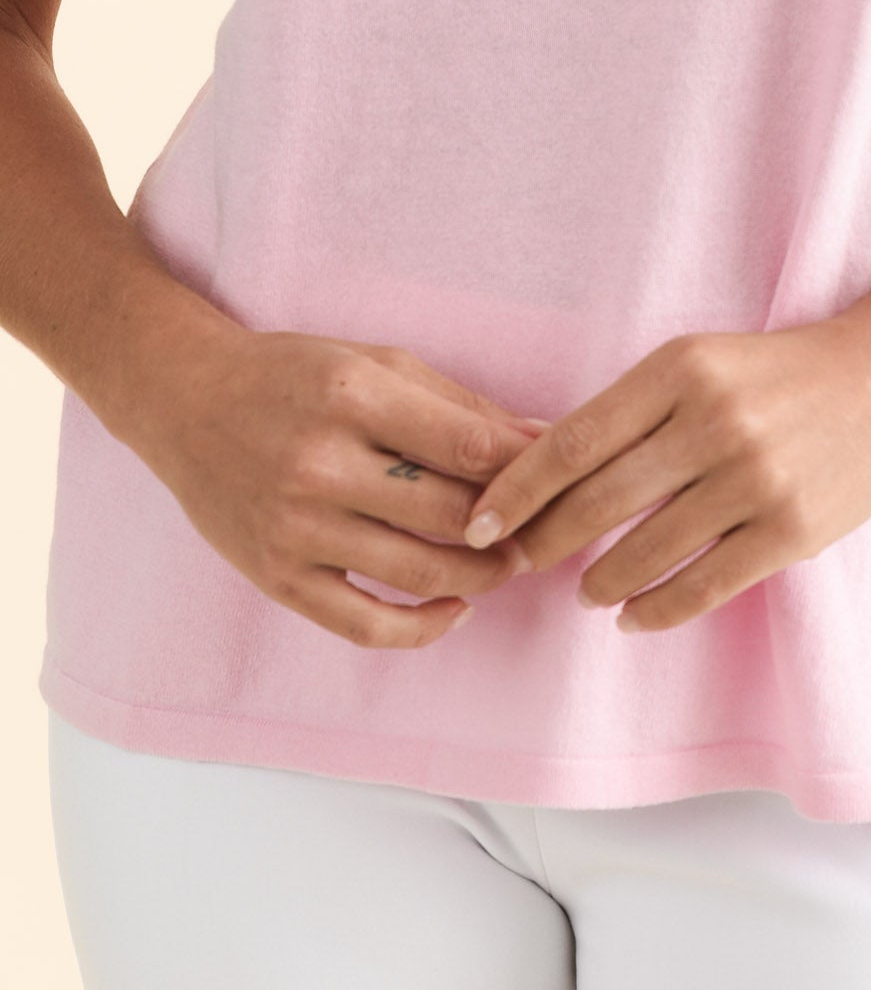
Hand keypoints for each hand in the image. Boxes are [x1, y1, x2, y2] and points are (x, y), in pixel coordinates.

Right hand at [125, 322, 547, 649]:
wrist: (187, 401)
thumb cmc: (296, 374)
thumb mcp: (378, 363)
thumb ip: (460, 406)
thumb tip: (544, 438)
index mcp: (352, 396)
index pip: (466, 446)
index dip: (526, 470)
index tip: (562, 479)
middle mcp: (320, 464)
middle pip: (449, 515)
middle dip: (511, 529)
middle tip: (544, 531)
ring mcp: (295, 527)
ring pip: (418, 574)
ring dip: (481, 578)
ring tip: (507, 564)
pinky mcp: (276, 577)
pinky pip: (363, 625)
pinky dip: (422, 628)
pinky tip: (455, 609)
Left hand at [459, 311, 870, 632]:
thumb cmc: (773, 372)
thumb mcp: (697, 363)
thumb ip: (630, 411)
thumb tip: (543, 471)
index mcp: (679, 370)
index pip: (574, 440)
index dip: (517, 491)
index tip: (480, 524)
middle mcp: (713, 421)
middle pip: (600, 501)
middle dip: (548, 542)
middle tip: (522, 563)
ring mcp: (754, 478)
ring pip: (648, 551)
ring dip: (602, 581)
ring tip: (586, 591)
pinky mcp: (790, 529)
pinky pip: (705, 585)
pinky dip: (658, 610)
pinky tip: (634, 617)